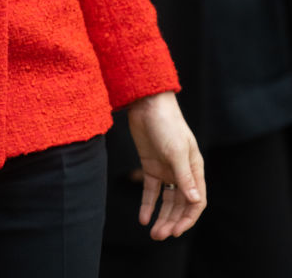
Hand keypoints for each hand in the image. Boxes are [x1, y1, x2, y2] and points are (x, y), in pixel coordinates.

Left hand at [127, 91, 205, 239]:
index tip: (175, 231)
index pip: (196, 201)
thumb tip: (194, 201)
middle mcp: (182, 172)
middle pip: (180, 204)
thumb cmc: (167, 123)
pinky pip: (151, 190)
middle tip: (160, 236)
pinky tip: (143, 218)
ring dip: (160, 217)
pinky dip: (147, 204)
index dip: (188, 219)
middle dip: (172, 221)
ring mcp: (166, 169)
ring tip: (153, 233)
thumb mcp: (176, 150)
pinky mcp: (150, 166)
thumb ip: (184, 176)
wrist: (146, 103)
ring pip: (166, 200)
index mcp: (195, 168)